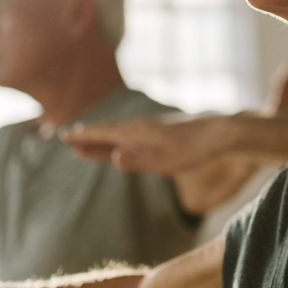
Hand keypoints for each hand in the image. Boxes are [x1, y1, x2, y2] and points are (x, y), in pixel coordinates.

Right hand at [63, 112, 237, 173]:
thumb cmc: (196, 149)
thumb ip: (142, 160)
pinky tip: (119, 140)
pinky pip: (133, 132)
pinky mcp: (161, 131)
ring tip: (85, 138)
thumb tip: (115, 157)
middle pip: (109, 131)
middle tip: (65, 136)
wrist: (221, 133)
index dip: (86, 136)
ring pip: (120, 131)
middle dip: (88, 134)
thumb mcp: (169, 161)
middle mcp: (143, 127)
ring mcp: (152, 128)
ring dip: (101, 134)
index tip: (66, 137)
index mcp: (141, 133)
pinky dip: (119, 135)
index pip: (106, 134)